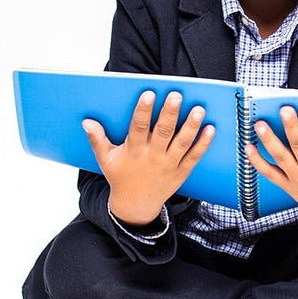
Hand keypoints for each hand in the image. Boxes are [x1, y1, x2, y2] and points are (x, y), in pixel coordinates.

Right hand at [84, 89, 214, 226]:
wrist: (136, 205)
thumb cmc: (120, 177)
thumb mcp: (105, 159)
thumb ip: (97, 139)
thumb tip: (87, 122)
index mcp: (134, 151)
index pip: (139, 127)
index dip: (143, 110)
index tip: (149, 94)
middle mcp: (153, 157)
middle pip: (163, 132)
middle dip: (170, 113)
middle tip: (176, 95)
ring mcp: (169, 164)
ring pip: (182, 142)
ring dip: (191, 126)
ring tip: (199, 109)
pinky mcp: (181, 172)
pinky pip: (194, 156)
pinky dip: (203, 143)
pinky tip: (211, 129)